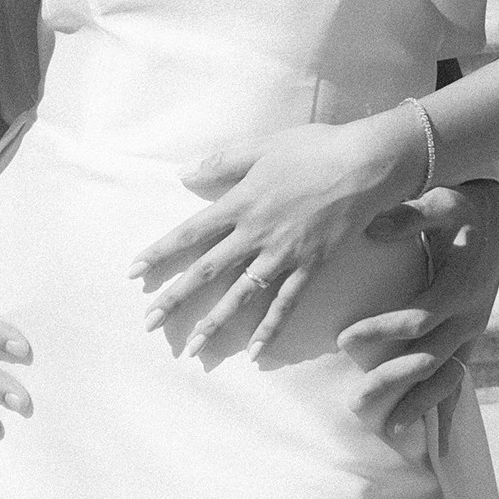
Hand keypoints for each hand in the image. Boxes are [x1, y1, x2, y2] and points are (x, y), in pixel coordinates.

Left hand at [131, 108, 421, 365]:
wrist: (364, 165)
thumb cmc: (313, 149)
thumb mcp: (261, 146)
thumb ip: (221, 161)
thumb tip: (183, 172)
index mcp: (240, 203)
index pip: (189, 233)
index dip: (160, 253)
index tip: (134, 271)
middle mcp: (255, 234)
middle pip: (207, 271)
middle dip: (175, 298)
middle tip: (149, 322)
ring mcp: (283, 254)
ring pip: (241, 294)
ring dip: (215, 322)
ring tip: (193, 347)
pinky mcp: (310, 266)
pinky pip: (286, 303)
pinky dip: (270, 328)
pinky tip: (255, 352)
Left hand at [340, 178, 498, 439]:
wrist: (494, 220)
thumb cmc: (459, 210)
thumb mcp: (440, 202)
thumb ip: (408, 215)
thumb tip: (372, 227)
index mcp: (460, 286)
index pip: (419, 318)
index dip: (382, 331)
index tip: (344, 339)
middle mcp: (470, 316)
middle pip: (429, 359)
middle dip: (392, 382)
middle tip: (355, 402)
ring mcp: (472, 333)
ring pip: (446, 379)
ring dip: (419, 406)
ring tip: (390, 429)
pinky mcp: (469, 340)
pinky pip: (458, 382)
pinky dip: (447, 413)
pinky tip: (438, 447)